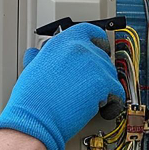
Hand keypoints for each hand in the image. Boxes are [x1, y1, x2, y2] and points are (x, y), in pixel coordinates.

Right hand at [0, 23, 125, 149]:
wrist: (34, 118)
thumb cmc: (30, 99)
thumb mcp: (31, 68)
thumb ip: (42, 57)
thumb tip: (37, 54)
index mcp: (62, 42)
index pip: (90, 32)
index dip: (98, 42)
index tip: (99, 49)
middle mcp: (80, 48)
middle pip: (103, 57)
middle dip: (97, 72)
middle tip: (86, 87)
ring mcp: (93, 65)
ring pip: (111, 75)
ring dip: (104, 89)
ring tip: (87, 100)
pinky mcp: (103, 83)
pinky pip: (117, 92)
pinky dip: (112, 103)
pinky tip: (101, 109)